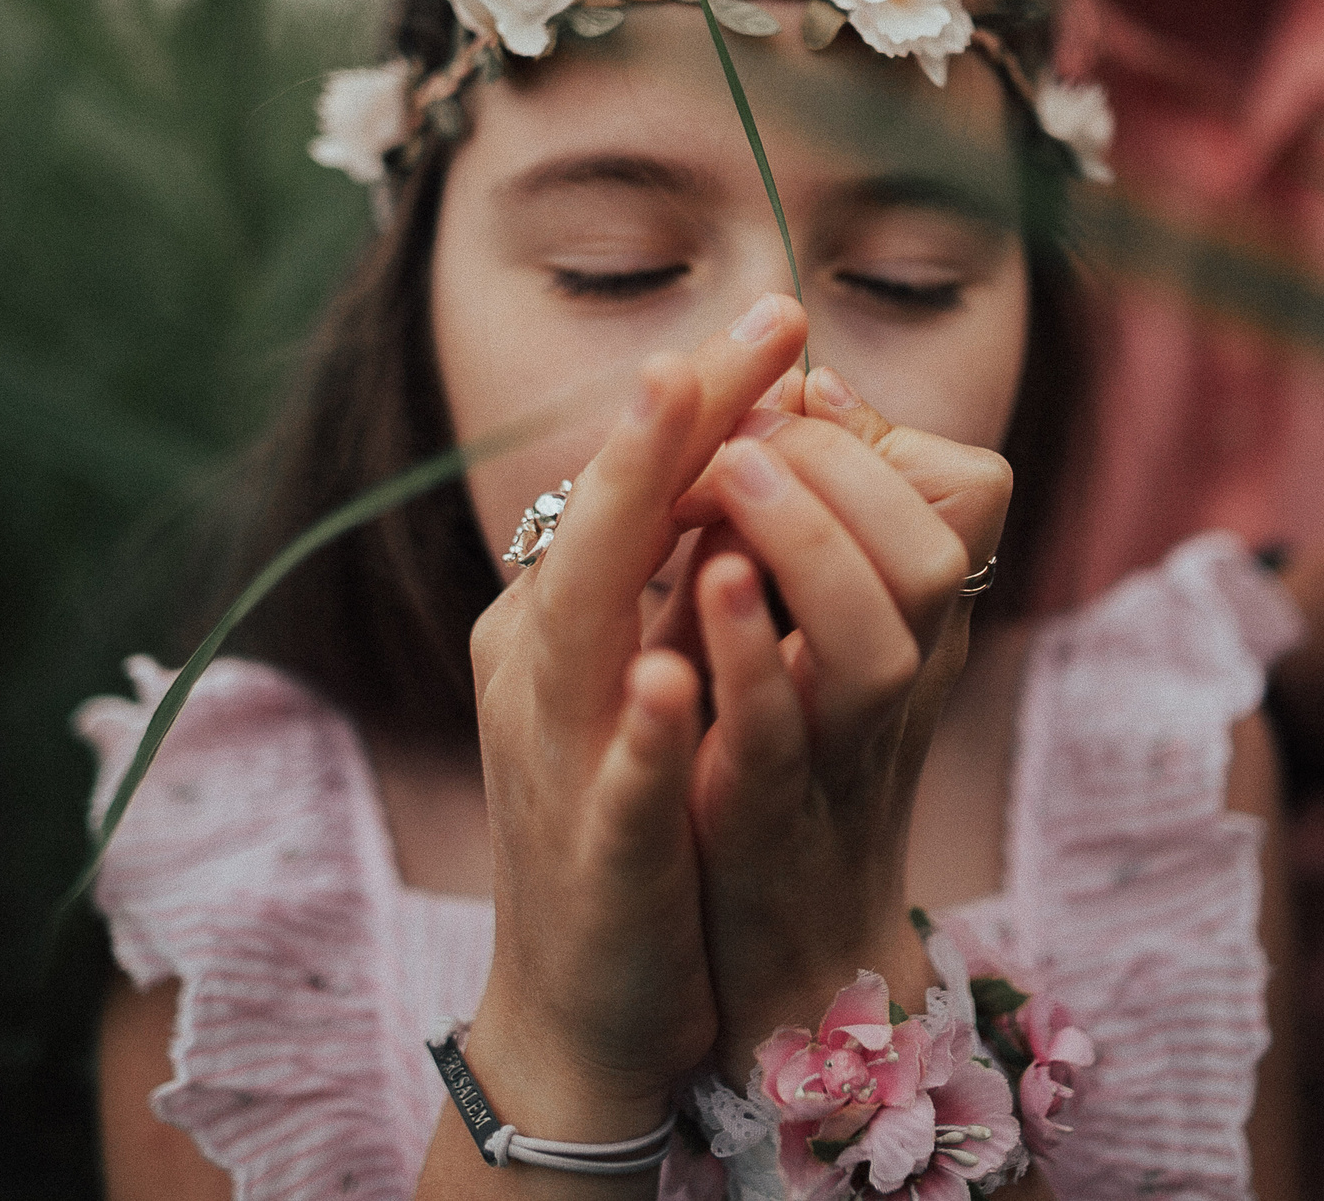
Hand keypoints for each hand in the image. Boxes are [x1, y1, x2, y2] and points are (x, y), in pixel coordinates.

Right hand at [462, 294, 810, 1136]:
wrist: (585, 1010)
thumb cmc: (630, 832)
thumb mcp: (650, 686)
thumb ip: (676, 581)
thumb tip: (748, 464)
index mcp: (563, 626)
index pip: (632, 487)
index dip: (701, 399)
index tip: (780, 313)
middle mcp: (544, 674)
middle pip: (598, 522)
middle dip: (666, 416)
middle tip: (744, 322)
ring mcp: (560, 764)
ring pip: (583, 625)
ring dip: (631, 518)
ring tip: (680, 418)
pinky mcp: (596, 861)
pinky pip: (617, 786)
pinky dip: (641, 729)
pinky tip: (673, 676)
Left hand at [676, 362, 1011, 1081]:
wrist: (782, 959)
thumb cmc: (793, 771)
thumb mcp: (823, 628)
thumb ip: (827, 519)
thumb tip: (810, 383)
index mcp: (915, 623)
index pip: (969, 490)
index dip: (880, 434)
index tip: (797, 397)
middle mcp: (900, 681)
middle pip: (931, 548)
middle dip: (838, 464)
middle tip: (751, 421)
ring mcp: (839, 757)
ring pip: (881, 638)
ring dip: (808, 536)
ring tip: (735, 465)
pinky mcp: (761, 822)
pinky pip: (772, 733)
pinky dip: (747, 653)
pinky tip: (707, 583)